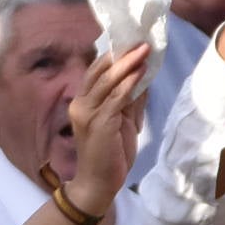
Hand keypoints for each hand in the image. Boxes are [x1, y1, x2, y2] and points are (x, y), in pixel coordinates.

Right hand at [64, 41, 152, 202]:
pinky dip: (130, 83)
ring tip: (144, 50)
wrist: (99, 182)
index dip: (114, 56)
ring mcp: (87, 112)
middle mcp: (80, 103)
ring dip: (128, 64)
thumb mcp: (123, 122)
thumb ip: (130, 100)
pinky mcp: (99, 122)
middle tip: (142, 41)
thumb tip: (144, 77)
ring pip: (108, 81)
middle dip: (122, 54)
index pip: (96, 72)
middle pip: (100, 71)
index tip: (134, 43)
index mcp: (83, 102)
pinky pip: (116, 97)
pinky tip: (141, 72)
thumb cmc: (110, 154)